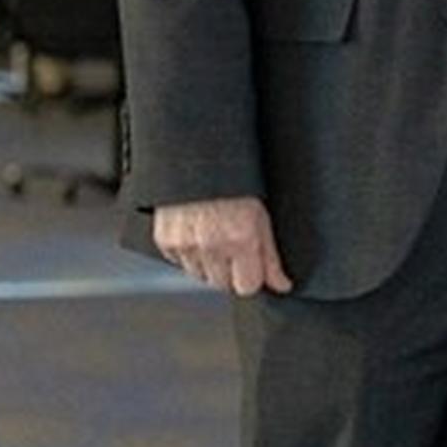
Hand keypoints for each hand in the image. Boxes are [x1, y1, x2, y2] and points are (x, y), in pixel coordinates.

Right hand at [153, 197, 292, 295]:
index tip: (255, 270)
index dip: (253, 279)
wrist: (197, 158)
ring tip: (216, 238)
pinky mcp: (165, 241)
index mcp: (240, 238)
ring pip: (200, 276)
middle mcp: (211, 245)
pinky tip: (198, 234)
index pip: (247, 287)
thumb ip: (270, 255)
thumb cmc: (235, 183)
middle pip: (223, 285)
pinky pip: (179, 263)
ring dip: (210, 266)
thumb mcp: (263, 215)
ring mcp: (185, 244)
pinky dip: (190, 255)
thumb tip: (281, 284)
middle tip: (236, 249)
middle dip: (232, 273)